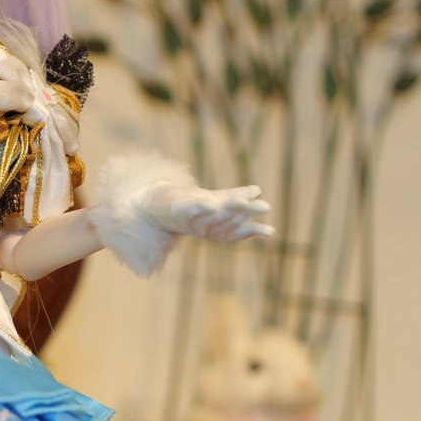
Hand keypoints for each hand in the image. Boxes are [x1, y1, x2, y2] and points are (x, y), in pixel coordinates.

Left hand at [142, 183, 273, 241]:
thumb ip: (234, 197)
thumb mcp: (212, 201)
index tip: (270, 231)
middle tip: (264, 206)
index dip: (252, 231)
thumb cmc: (185, 204)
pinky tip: (209, 203)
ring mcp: (190, 219)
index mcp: (214, 226)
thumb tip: (258, 189)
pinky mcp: (177, 209)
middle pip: (227, 221)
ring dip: (228, 210)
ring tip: (243, 202)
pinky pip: (189, 210)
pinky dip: (199, 208)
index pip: (235, 230)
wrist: (151, 207)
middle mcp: (204, 226)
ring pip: (212, 217)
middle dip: (244, 214)